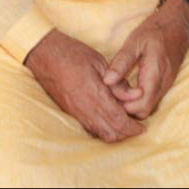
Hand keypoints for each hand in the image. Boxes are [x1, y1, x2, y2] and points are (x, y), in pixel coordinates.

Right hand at [25, 29, 143, 142]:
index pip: (119, 120)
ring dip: (115, 134)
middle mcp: (85, 108)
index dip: (133, 127)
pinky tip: (109, 121)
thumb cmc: (73, 54)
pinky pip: (90, 129)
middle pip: (111, 133)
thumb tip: (136, 95)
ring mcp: (76, 113)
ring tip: (126, 125)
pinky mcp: (70, 112)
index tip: (143, 127)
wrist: (46, 55)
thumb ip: (118, 82)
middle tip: (138, 128)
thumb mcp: (100, 62)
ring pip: (100, 134)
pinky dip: (103, 130)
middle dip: (126, 134)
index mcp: (95, 94)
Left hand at [103, 0, 188, 118]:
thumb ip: (121, 62)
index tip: (112, 92)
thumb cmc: (155, 29)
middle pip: (144, 111)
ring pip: (149, 106)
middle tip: (113, 92)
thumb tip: (106, 81)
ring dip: (133, 103)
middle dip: (127, 107)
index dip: (124, 104)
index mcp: (155, 73)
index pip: (141, 106)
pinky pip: (152, 99)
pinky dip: (140, 98)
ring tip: (120, 88)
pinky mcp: (167, 82)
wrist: (178, 23)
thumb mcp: (134, 41)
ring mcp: (167, 84)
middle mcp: (164, 83)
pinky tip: (129, 86)